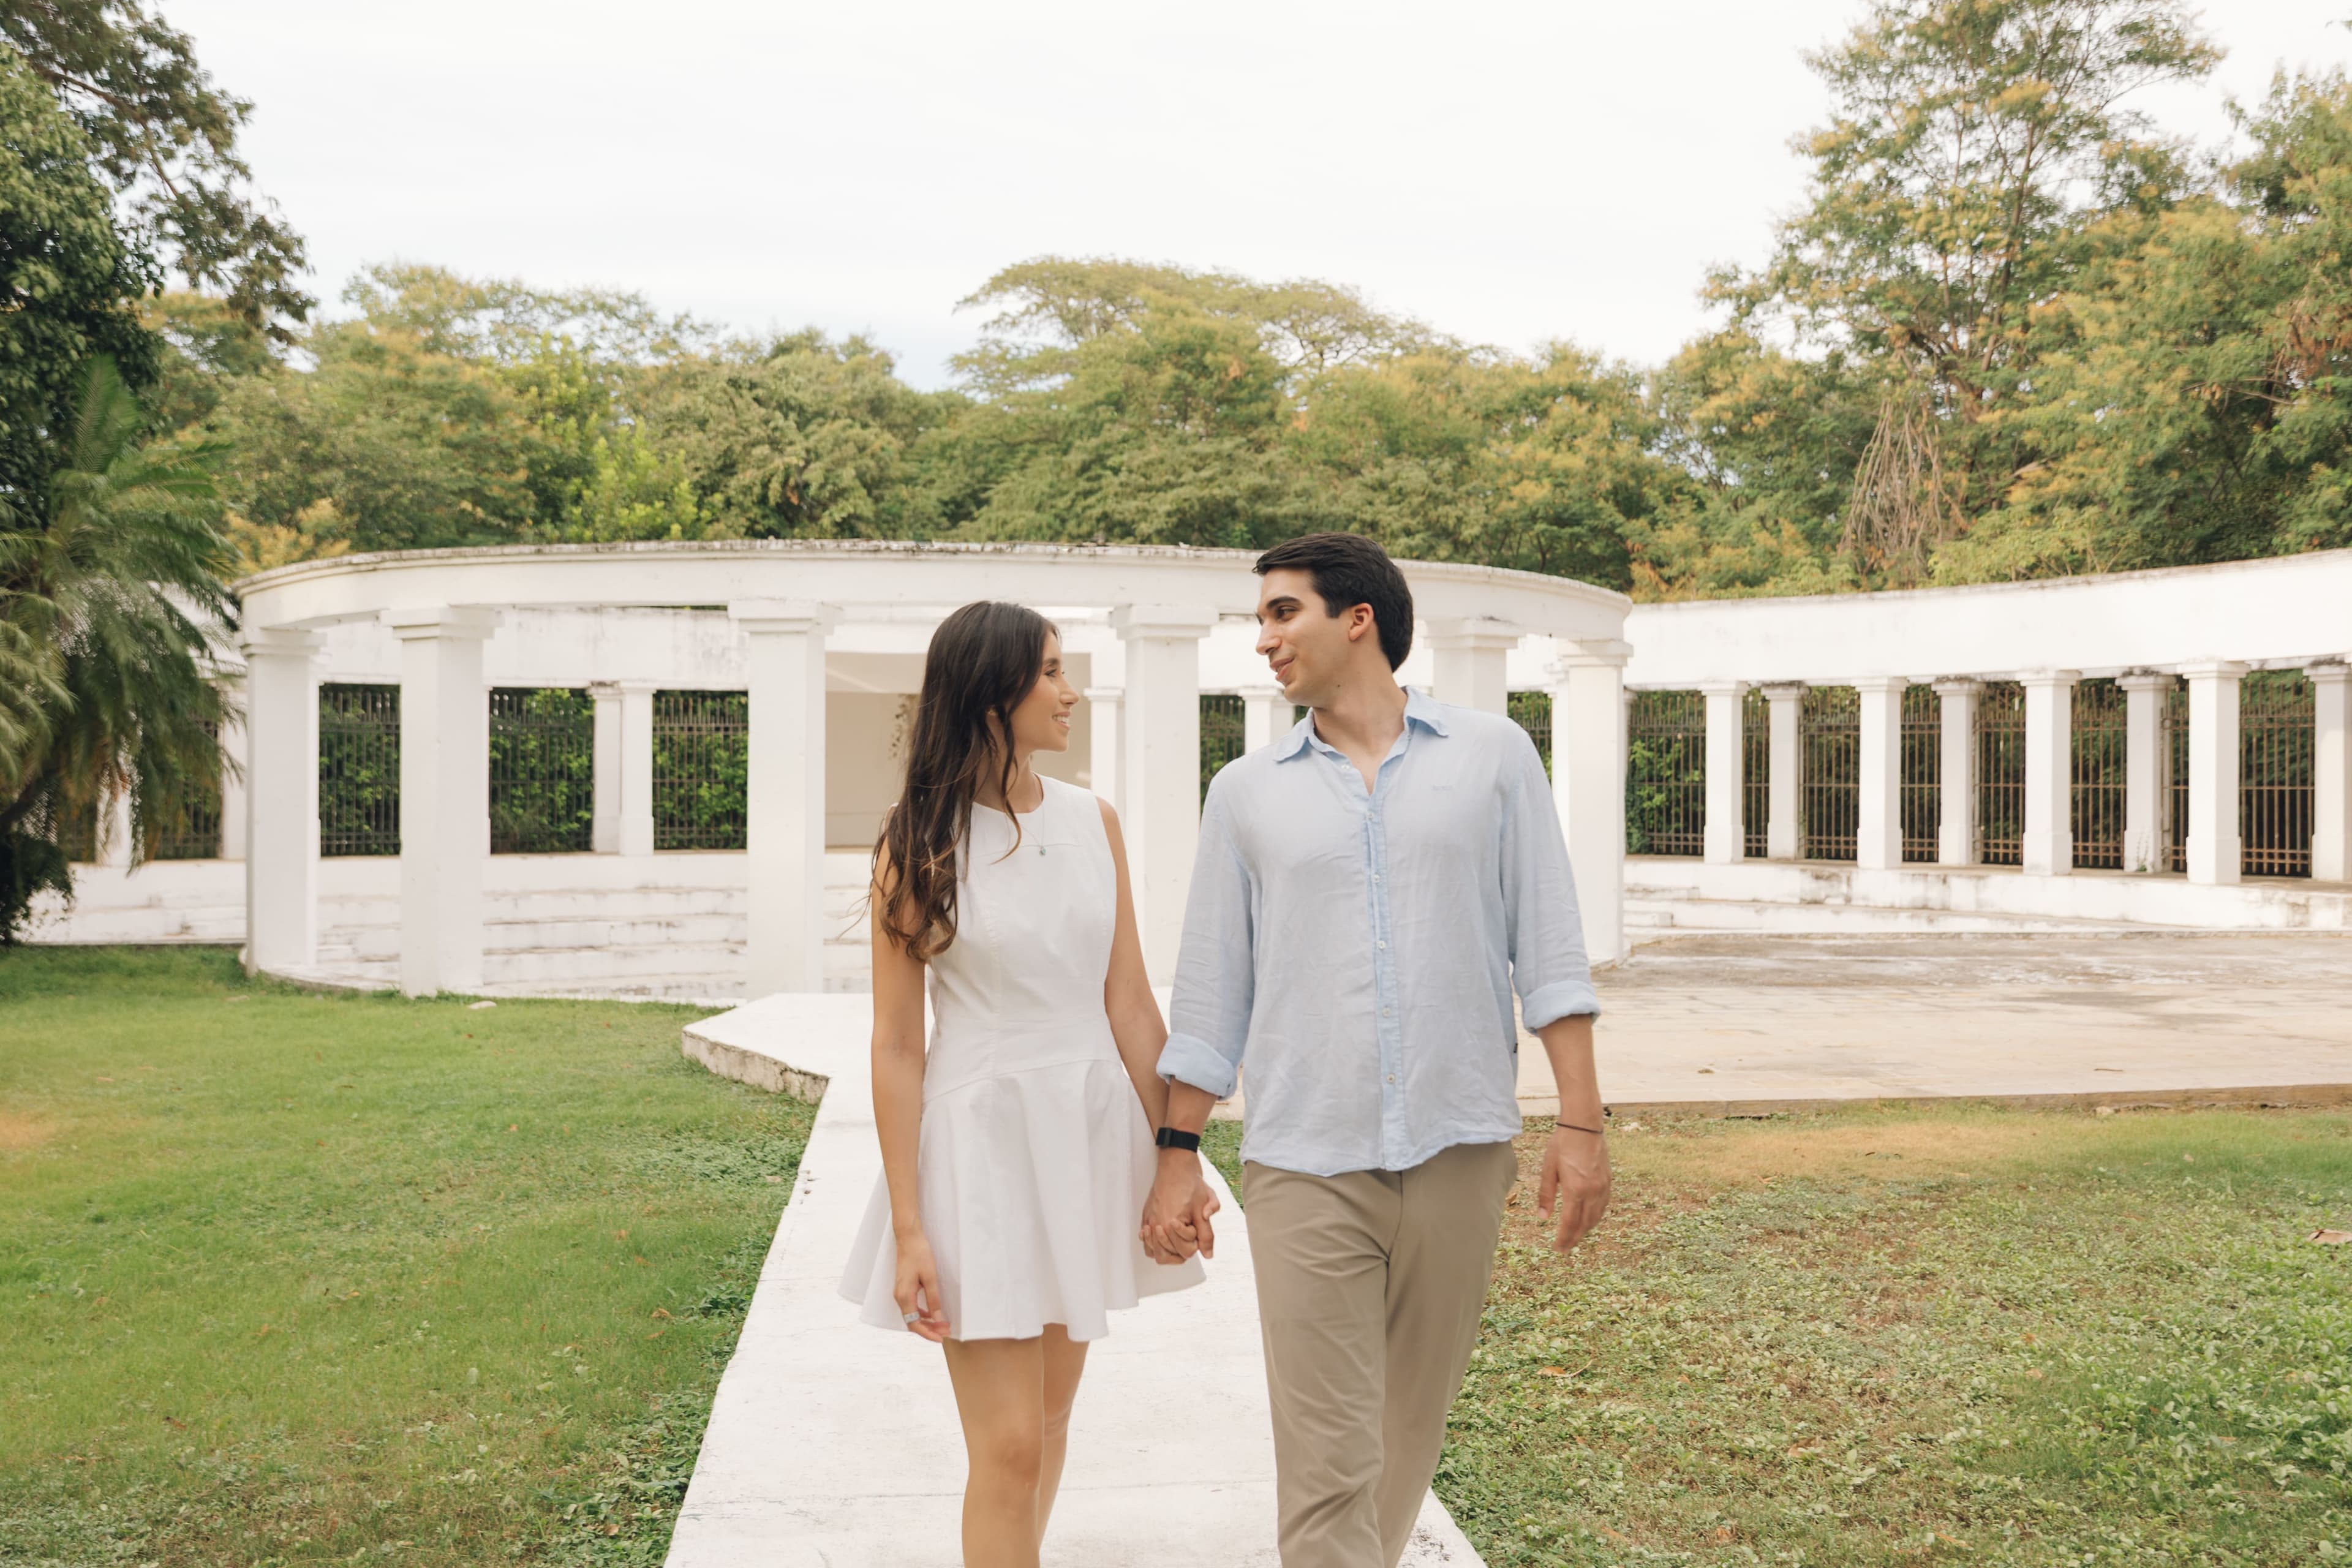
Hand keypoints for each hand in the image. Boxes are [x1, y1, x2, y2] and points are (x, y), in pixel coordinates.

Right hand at [893, 1229, 949, 1340]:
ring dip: (926, 1322)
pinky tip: (933, 1313)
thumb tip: (938, 1319)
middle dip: (929, 1329)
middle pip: (912, 1322)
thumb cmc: (919, 1254)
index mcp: (904, 1296)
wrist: (908, 1237)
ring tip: (942, 1325)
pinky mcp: (903, 1288)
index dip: (928, 1333)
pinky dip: (922, 1313)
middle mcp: (899, 1297)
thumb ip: (933, 1299)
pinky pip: (911, 1307)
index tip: (941, 1338)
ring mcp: (900, 1293)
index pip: (914, 1324)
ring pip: (912, 1315)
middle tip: (946, 1332)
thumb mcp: (930, 1277)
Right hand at [1141, 1153, 1217, 1263]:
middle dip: (1181, 1249)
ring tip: (1175, 1240)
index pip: (1185, 1252)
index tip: (1196, 1228)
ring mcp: (1149, 1221)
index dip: (1195, 1243)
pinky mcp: (1145, 1216)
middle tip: (1188, 1236)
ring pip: (1153, 1252)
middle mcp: (1156, 1225)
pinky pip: (1145, 1241)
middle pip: (1167, 1256)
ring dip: (1165, 1250)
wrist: (1176, 1165)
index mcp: (1170, 1225)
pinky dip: (1152, 1244)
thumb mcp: (1203, 1210)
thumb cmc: (1190, 1184)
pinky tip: (1161, 1237)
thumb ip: (1206, 1235)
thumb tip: (1208, 1254)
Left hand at [1535, 1122, 1611, 1254]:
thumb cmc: (1562, 1144)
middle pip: (1584, 1224)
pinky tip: (1588, 1219)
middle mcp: (1592, 1191)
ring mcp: (1602, 1187)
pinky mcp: (1608, 1181)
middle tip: (1565, 1249)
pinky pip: (1603, 1206)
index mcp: (1575, 1190)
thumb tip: (1543, 1217)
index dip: (1564, 1239)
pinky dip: (1595, 1217)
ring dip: (1585, 1230)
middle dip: (1574, 1239)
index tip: (1558, 1249)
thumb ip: (1546, 1194)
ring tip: (1574, 1237)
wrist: (1584, 1125)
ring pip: (1596, 1217)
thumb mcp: (1548, 1168)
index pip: (1570, 1223)